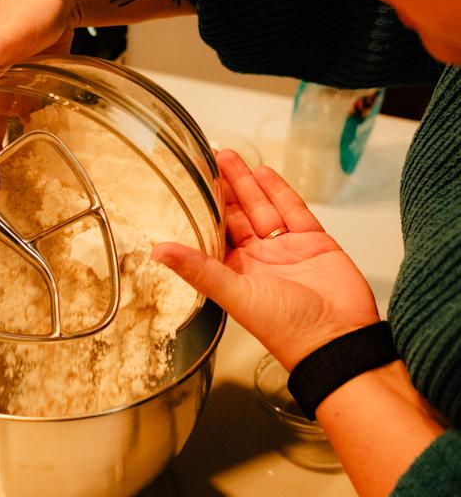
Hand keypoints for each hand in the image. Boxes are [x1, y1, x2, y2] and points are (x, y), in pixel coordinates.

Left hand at [153, 149, 380, 370]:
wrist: (339, 339)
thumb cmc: (288, 329)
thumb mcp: (235, 295)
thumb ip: (198, 269)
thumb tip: (157, 253)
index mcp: (237, 274)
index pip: (214, 233)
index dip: (203, 209)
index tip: (188, 184)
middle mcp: (260, 260)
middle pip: (238, 216)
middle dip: (224, 189)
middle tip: (207, 160)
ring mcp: (287, 249)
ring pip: (263, 208)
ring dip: (247, 184)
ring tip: (228, 157)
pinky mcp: (315, 242)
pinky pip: (294, 211)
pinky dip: (279, 192)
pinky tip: (263, 174)